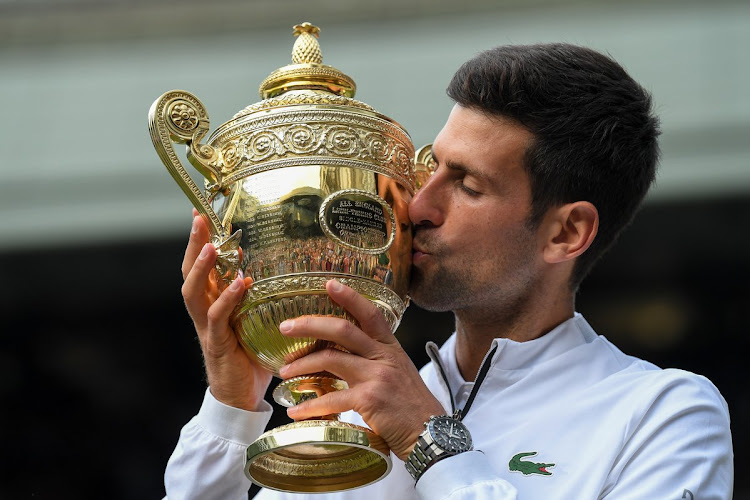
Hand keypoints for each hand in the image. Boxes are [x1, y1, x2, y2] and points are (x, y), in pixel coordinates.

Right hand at [181, 210, 271, 410]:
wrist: (240, 399)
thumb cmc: (250, 358)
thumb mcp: (255, 320)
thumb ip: (258, 298)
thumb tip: (278, 272)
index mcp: (212, 303)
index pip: (201, 266)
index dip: (199, 241)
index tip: (200, 213)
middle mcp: (204, 312)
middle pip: (190, 272)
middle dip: (194, 244)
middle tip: (199, 219)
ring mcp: (207, 328)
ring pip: (194, 292)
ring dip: (202, 267)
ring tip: (212, 246)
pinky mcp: (217, 345)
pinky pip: (216, 318)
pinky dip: (226, 299)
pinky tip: (239, 284)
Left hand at [277, 280, 445, 459]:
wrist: (431, 435)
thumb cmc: (413, 408)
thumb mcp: (399, 374)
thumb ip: (376, 361)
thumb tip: (344, 356)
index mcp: (390, 348)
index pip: (370, 313)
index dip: (350, 296)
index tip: (329, 284)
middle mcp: (384, 357)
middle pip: (342, 329)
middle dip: (309, 325)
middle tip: (285, 327)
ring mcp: (377, 376)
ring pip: (330, 358)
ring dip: (302, 364)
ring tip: (284, 371)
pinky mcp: (369, 399)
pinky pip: (331, 398)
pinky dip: (310, 406)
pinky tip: (296, 411)